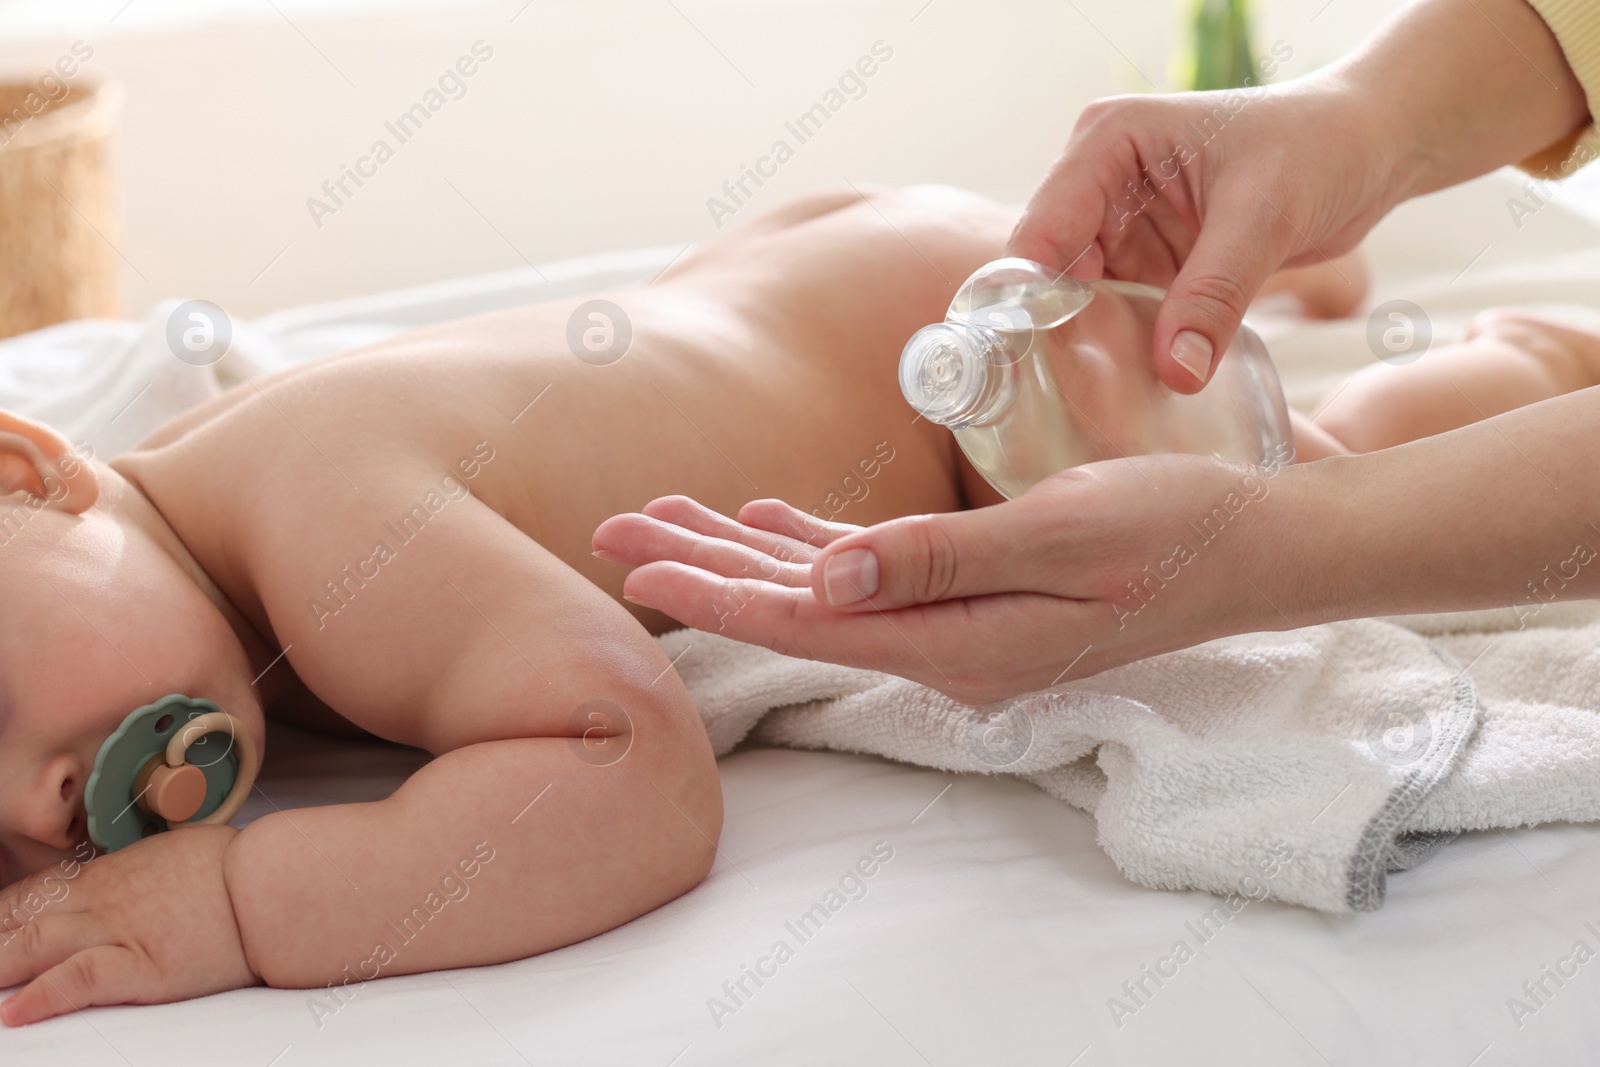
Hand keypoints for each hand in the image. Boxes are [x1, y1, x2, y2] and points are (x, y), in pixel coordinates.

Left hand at [0, 825, 258, 1025]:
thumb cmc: (233, 868)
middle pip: (19, 920)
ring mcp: (119, 932)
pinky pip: (80, 979)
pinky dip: (42, 996)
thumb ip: (134, 873)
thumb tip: (123, 883)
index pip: (31, 893)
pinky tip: (15, 1011)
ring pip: (34, 945)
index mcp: (108, 873)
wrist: (269, 883)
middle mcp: (102, 900)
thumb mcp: (172, 854)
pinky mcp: (143, 967)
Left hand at [595, 453, 1294, 703]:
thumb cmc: (1172, 530)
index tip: (632, 567)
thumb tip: (831, 578)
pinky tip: (768, 517)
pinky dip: (814, 541)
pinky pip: (873, 571)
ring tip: (662, 520)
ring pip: (824, 587)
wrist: (1254, 549)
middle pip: (796, 608)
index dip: (714, 593)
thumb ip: (942, 558)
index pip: (806, 621)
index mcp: (957, 644)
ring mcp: (960, 626)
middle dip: (700, 570)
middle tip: (610, 532)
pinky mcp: (977, 594)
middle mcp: (946, 647)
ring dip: (742, 553)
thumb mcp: (1061, 534)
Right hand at [1007, 83, 1395, 393]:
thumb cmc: (1319, 146)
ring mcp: (1124, 223)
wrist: (1370, 148)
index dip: (1029, 296)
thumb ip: (1215, 294)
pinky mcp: (1152, 259)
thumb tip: (1176, 374)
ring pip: (1085, 301)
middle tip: (1069, 399)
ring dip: (1096, 347)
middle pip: (1053, 273)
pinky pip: (1125, 313)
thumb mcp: (1264, 216)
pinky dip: (1132, 347)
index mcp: (1108, 143)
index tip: (1030, 362)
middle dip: (1061, 332)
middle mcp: (1101, 181)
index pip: (1042, 230)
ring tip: (1102, 406)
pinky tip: (1138, 389)